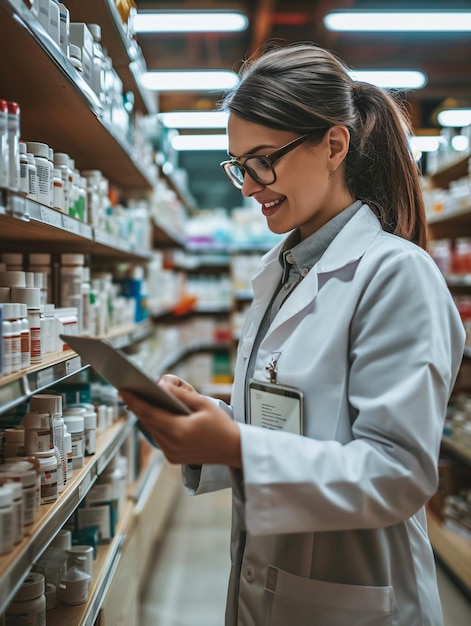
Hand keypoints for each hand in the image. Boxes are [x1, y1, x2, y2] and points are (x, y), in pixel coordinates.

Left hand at [120, 376, 241, 467]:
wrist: (234, 450)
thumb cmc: (221, 426)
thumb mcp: (203, 403)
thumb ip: (180, 394)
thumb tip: (161, 386)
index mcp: (178, 431)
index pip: (149, 413)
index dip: (134, 401)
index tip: (122, 390)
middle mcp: (171, 445)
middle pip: (148, 421)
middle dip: (138, 406)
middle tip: (129, 391)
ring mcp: (171, 454)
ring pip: (152, 430)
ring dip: (146, 415)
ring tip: (138, 400)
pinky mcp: (173, 457)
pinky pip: (159, 438)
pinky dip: (155, 425)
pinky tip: (154, 414)